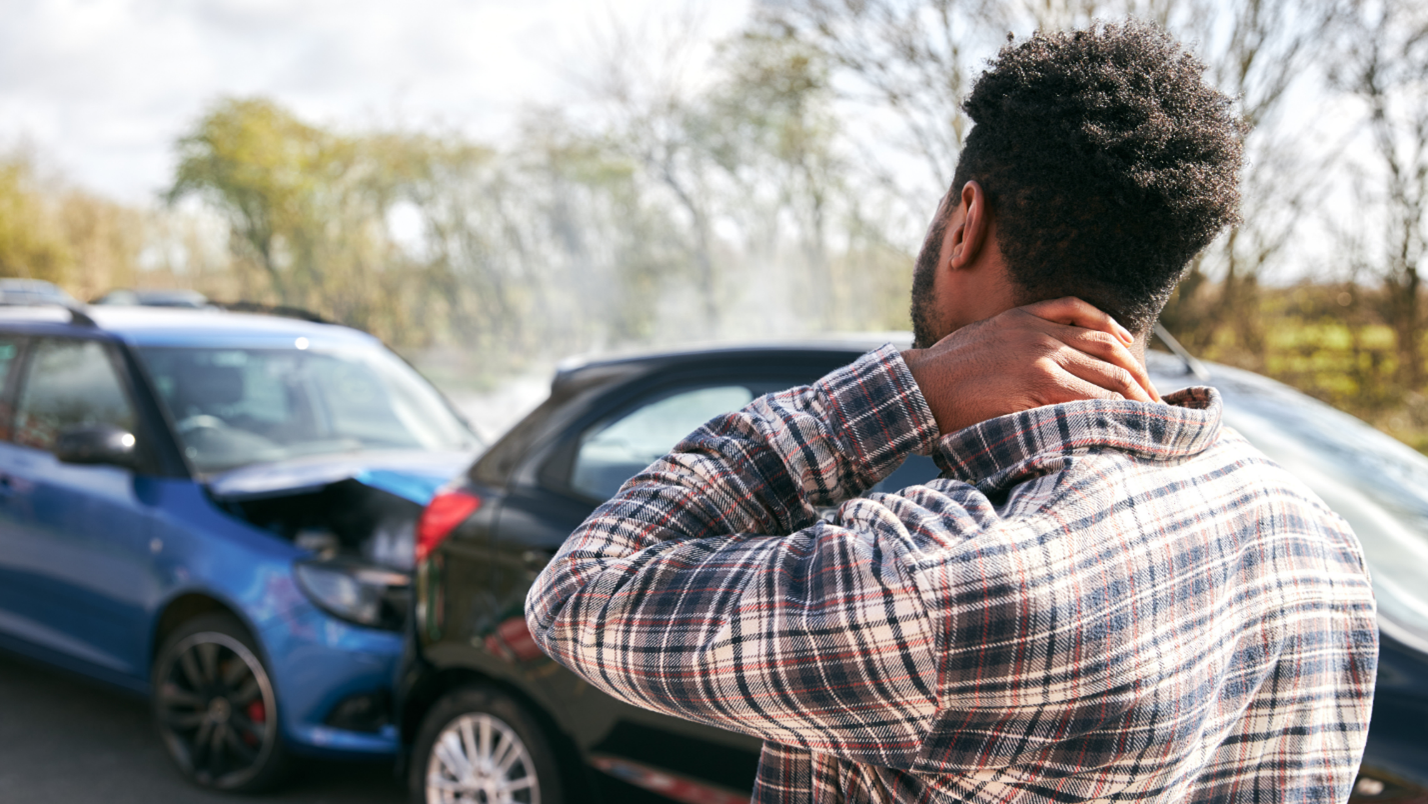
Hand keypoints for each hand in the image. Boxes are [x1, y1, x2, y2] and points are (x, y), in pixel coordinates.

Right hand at [902, 297, 1159, 434]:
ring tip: (1151, 417)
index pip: (1095, 324)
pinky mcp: (1037, 384)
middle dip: (1139, 377)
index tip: (1137, 371)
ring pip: (1106, 374)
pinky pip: (1088, 396)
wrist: (920, 386)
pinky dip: (1110, 409)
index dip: (1124, 348)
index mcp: (1029, 316)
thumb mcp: (984, 336)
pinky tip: (1124, 420)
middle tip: (1156, 401)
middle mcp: (1042, 333)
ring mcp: (1042, 357)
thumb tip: (1043, 361)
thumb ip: (1018, 337)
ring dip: (1134, 397)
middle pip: (1110, 350)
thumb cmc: (945, 370)